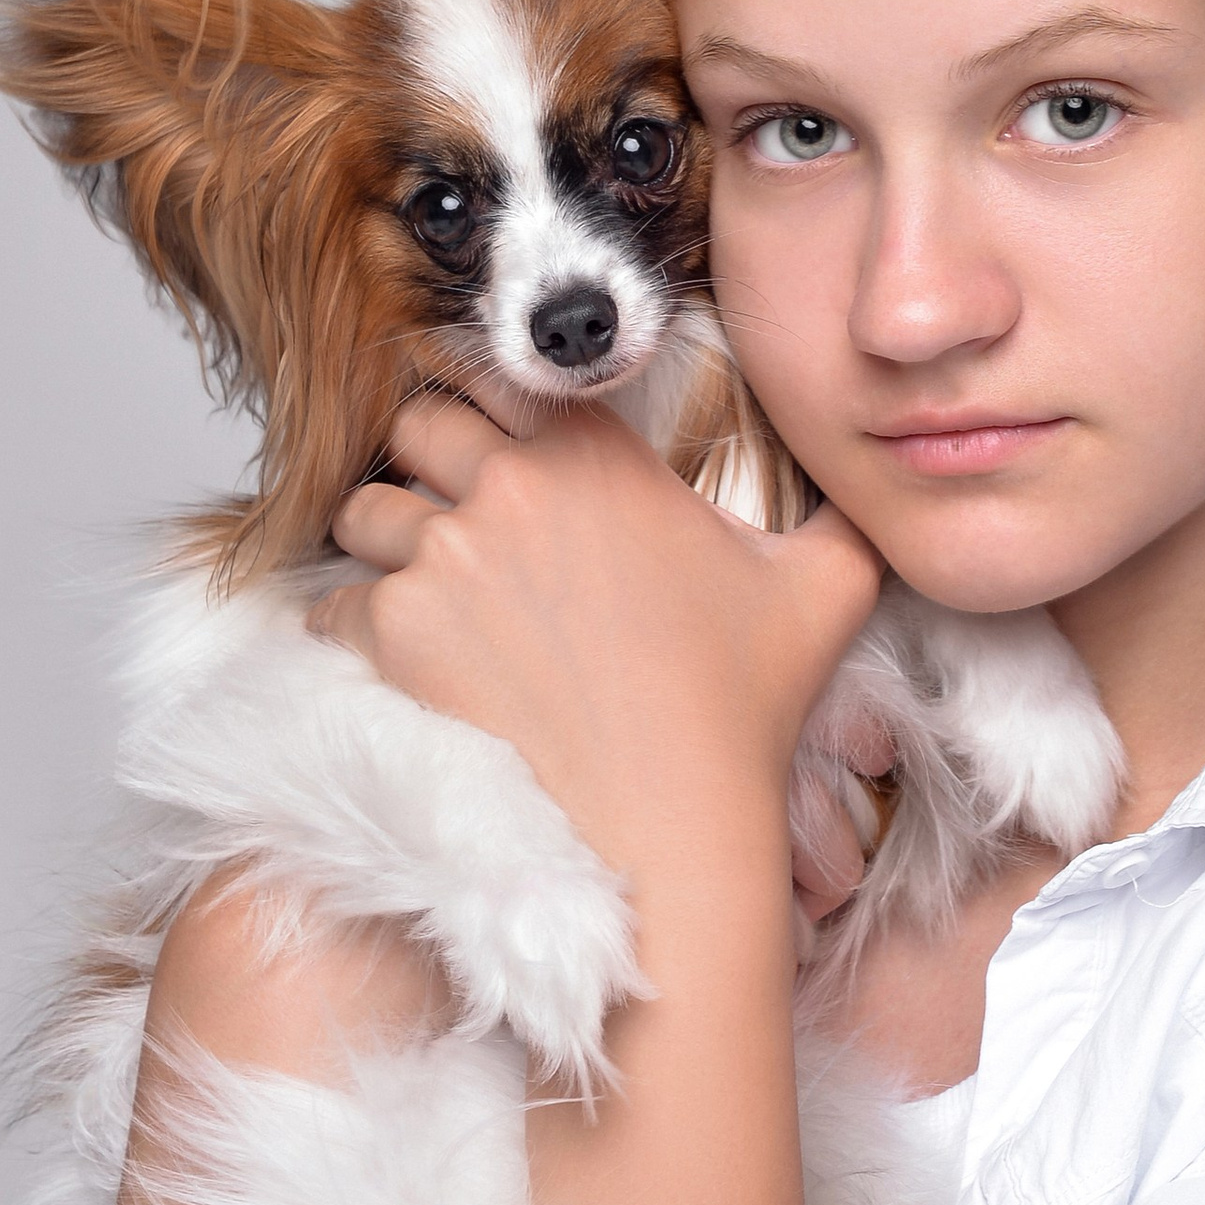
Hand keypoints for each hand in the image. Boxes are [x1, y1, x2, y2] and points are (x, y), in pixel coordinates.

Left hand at [313, 394, 880, 902]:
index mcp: (594, 453)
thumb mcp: (826, 588)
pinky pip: (333, 606)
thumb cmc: (741, 709)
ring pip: (365, 513)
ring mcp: (440, 558)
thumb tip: (871, 491)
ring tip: (429, 597)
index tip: (496, 455)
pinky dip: (356, 630)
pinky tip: (409, 662)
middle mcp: (507, 486)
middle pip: (416, 429)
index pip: (499, 380)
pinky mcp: (392, 634)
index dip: (491, 414)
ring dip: (386, 546)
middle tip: (457, 525)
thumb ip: (843, 517)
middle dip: (427, 467)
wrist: (671, 825)